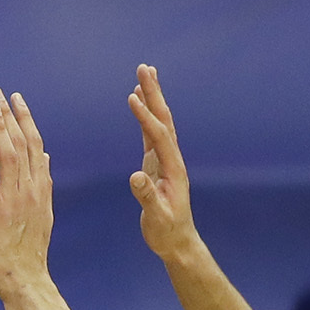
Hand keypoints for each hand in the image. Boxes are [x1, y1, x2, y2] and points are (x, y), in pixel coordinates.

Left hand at [0, 87, 55, 300]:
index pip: (35, 144)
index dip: (26, 120)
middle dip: (11, 114)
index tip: (16, 100)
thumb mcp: (44, 210)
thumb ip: (44, 181)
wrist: (25, 275)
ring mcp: (12, 197)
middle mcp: (30, 188)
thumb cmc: (30, 246)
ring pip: (8, 154)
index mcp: (42, 187)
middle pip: (22, 142)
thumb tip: (46, 156)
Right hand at [126, 64, 200, 263]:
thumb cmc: (166, 232)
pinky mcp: (156, 163)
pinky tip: (138, 103)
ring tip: (144, 74)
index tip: (132, 98)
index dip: (145, 117)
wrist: (177, 241)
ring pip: (159, 122)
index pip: (158, 136)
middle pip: (163, 119)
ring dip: (152, 98)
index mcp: (172, 168)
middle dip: (154, 94)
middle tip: (144, 68)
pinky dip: (145, 115)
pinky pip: (151, 133)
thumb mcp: (157, 217)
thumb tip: (135, 176)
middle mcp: (171, 158)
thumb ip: (147, 196)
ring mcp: (165, 159)